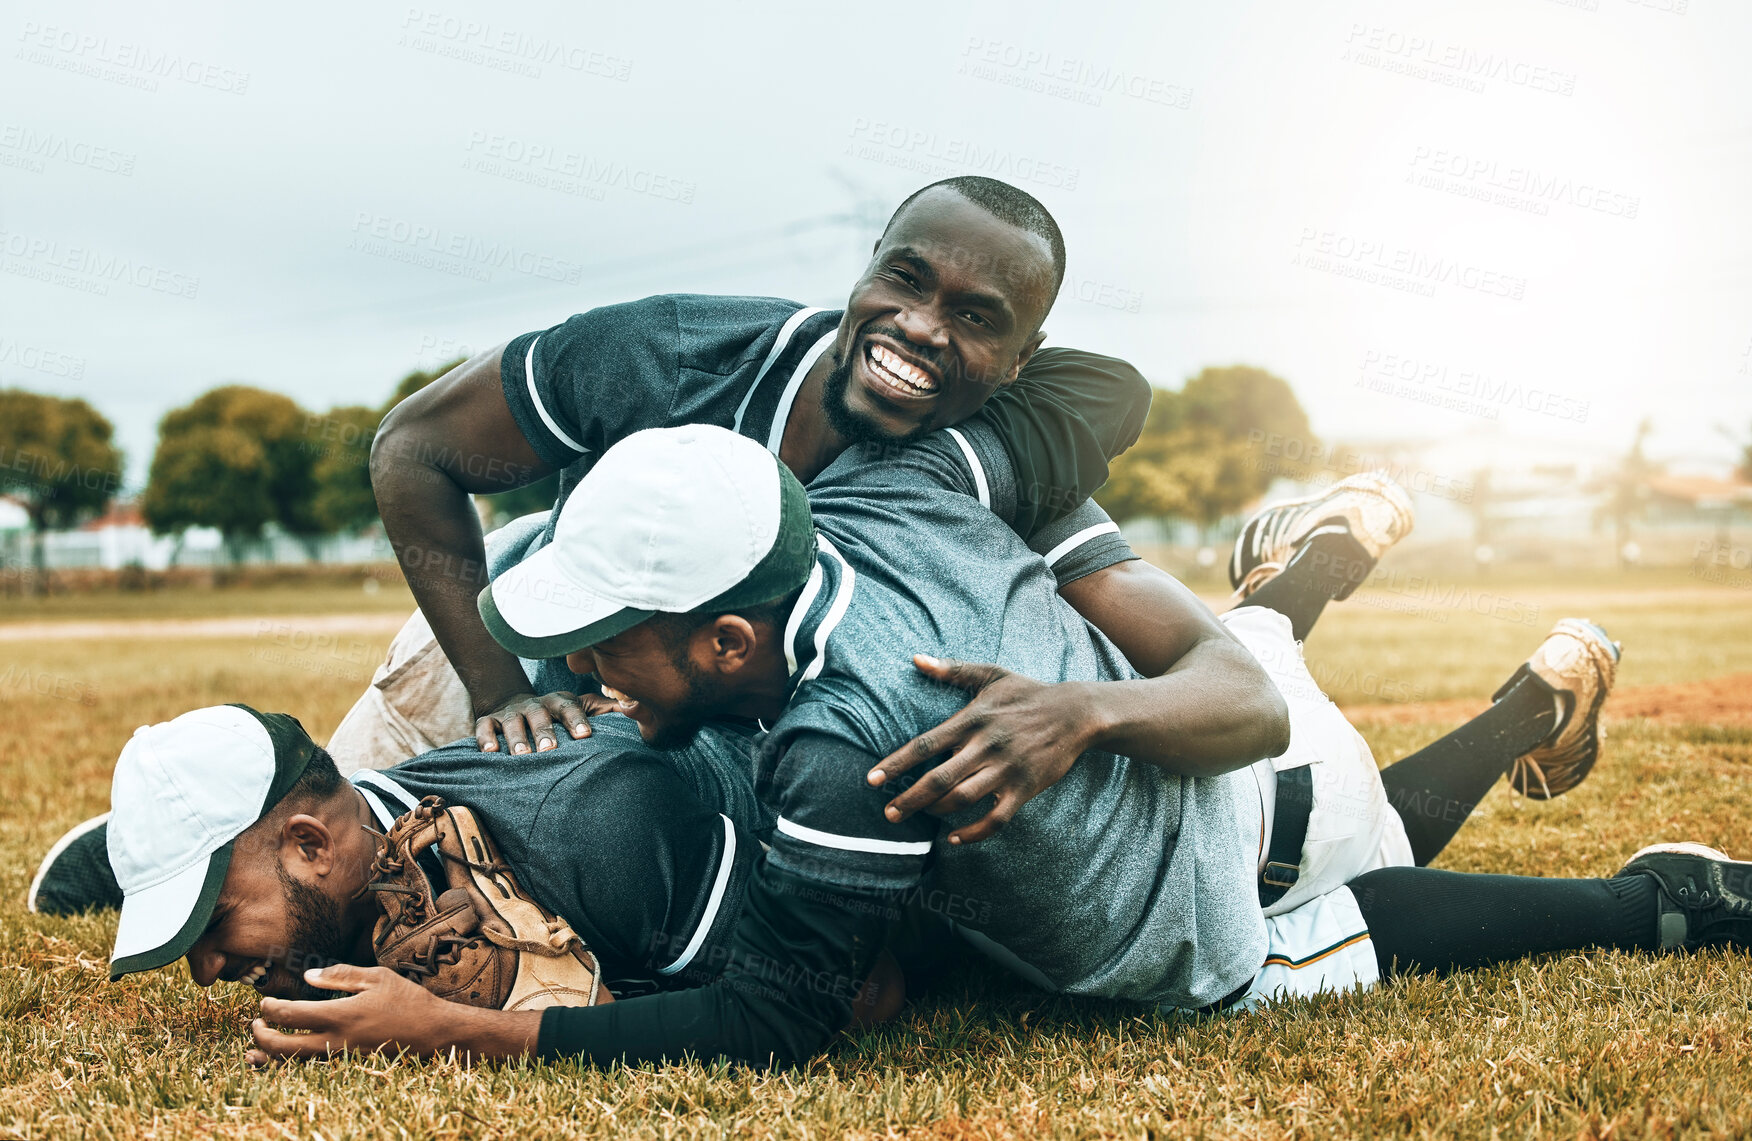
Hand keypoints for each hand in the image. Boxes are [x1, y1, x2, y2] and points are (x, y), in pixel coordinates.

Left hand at [245, 965, 448, 1062]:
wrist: (433, 1033)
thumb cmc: (407, 1000)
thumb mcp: (377, 977)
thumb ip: (340, 976)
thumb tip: (306, 977)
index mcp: (342, 1014)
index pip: (292, 1014)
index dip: (271, 1008)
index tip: (264, 1002)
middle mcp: (337, 1040)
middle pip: (284, 1047)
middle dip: (262, 1038)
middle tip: (254, 1026)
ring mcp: (342, 1058)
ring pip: (295, 1065)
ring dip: (270, 1059)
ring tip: (253, 1054)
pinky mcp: (348, 1067)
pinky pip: (311, 1070)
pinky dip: (291, 1067)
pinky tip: (282, 1062)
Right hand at [475, 690, 616, 754]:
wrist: (515, 703)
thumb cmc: (556, 713)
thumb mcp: (580, 707)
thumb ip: (605, 709)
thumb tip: (635, 708)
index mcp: (559, 702)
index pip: (569, 707)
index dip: (577, 719)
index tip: (585, 735)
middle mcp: (535, 705)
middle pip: (539, 715)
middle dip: (544, 731)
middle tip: (550, 750)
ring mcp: (511, 712)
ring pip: (512, 722)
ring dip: (517, 738)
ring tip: (522, 756)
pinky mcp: (489, 720)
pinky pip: (484, 727)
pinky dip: (485, 739)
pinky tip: (491, 753)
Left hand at [865, 655, 1099, 843]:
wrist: (1075, 713)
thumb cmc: (1028, 692)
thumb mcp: (991, 674)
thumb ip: (952, 670)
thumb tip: (916, 659)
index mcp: (972, 720)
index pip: (925, 744)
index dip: (897, 763)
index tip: (872, 779)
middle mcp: (986, 746)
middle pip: (938, 779)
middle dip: (909, 798)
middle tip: (888, 814)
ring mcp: (1006, 770)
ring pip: (962, 798)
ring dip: (936, 812)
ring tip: (918, 816)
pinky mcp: (1025, 789)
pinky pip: (996, 818)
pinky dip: (974, 832)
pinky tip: (955, 838)